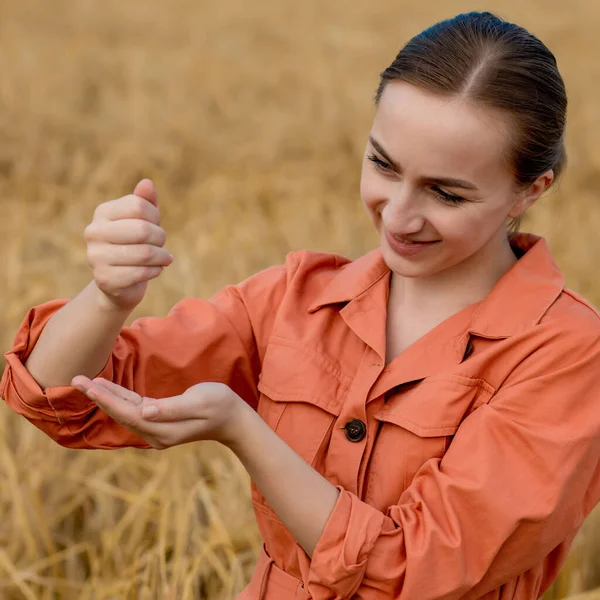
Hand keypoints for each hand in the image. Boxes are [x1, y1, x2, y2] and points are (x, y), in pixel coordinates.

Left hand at [71, 376, 247, 449]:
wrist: (234, 420)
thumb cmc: (220, 405)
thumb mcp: (199, 403)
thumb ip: (172, 408)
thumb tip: (145, 412)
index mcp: (164, 428)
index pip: (129, 413)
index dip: (108, 399)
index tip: (89, 386)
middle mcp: (156, 433)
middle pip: (121, 414)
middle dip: (99, 397)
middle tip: (76, 379)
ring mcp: (157, 430)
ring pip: (125, 412)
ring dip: (106, 397)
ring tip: (86, 382)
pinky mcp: (160, 423)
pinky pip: (135, 411)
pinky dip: (119, 399)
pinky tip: (109, 390)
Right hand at [84, 179, 173, 312]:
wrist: (120, 282)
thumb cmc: (134, 245)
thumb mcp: (142, 221)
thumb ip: (145, 201)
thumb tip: (146, 183)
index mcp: (102, 212)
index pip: (139, 206)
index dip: (155, 216)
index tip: (156, 225)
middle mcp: (93, 232)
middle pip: (143, 230)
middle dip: (160, 238)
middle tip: (162, 245)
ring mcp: (96, 257)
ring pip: (145, 253)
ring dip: (162, 257)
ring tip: (163, 258)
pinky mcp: (104, 279)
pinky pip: (142, 273)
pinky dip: (156, 271)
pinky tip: (155, 270)